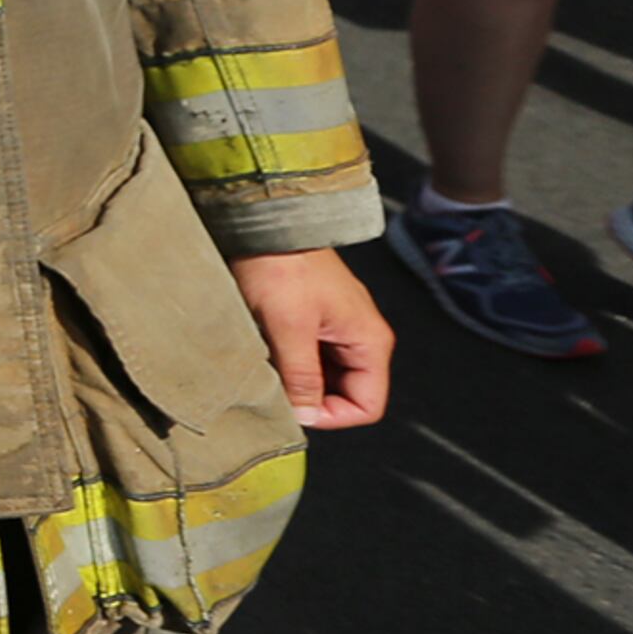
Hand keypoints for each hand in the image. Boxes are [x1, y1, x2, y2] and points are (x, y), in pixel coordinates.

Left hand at [228, 247, 391, 428]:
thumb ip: (300, 376)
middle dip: (311, 397)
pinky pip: (308, 353)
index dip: (332, 416)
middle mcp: (360, 334)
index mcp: (369, 340)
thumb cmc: (279, 265)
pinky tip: (265, 351)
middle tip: (276, 389)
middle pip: (346, 391)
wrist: (263, 218)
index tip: (294, 409)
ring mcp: (337, 324)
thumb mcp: (288, 328)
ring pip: (324, 374)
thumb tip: (305, 416)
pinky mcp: (314, 315)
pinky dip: (289, 359)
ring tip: (269, 367)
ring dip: (297, 378)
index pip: (367, 405)